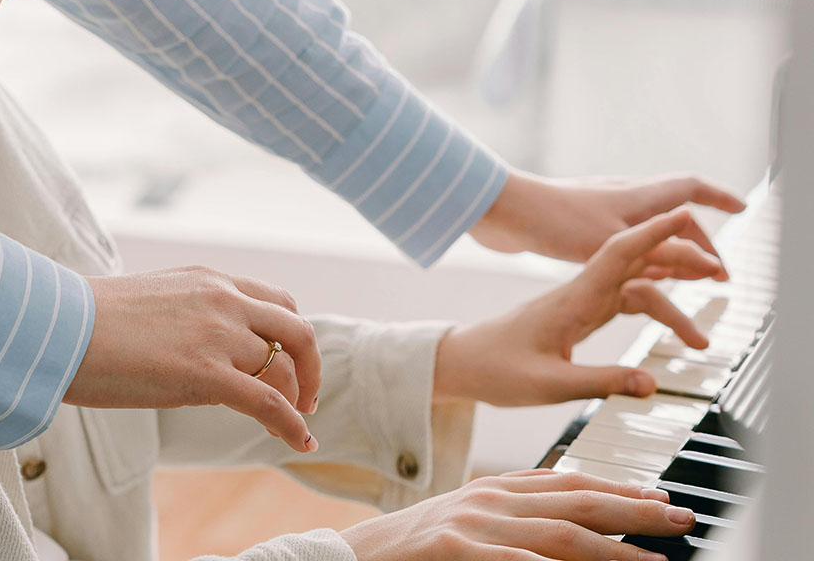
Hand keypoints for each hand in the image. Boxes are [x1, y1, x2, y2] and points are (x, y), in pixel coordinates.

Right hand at [66, 267, 320, 452]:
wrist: (54, 328)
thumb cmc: (86, 322)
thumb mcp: (152, 302)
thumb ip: (187, 316)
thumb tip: (197, 349)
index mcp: (210, 282)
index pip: (276, 303)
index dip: (291, 337)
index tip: (289, 363)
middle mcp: (224, 301)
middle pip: (295, 331)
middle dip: (310, 367)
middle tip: (306, 397)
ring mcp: (218, 335)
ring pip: (284, 369)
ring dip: (297, 401)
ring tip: (294, 425)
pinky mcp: (206, 373)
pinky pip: (269, 402)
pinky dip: (293, 425)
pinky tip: (301, 443)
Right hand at [341, 469, 692, 560]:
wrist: (357, 552)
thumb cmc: (416, 544)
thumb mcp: (470, 517)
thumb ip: (516, 511)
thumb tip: (569, 517)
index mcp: (496, 487)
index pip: (570, 482)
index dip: (619, 488)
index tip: (658, 497)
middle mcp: (491, 499)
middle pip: (575, 501)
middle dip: (634, 509)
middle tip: (679, 517)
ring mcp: (472, 523)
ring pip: (557, 533)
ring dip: (612, 549)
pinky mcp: (452, 548)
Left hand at [436, 209, 711, 404]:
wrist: (462, 362)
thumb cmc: (496, 369)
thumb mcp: (548, 385)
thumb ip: (600, 382)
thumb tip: (650, 384)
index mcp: (572, 301)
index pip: (618, 254)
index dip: (654, 232)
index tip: (687, 213)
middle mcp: (578, 294)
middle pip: (637, 266)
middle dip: (679, 264)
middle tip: (721, 273)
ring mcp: (578, 303)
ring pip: (633, 288)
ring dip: (669, 301)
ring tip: (701, 339)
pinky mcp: (575, 315)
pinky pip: (620, 302)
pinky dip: (648, 308)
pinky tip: (667, 322)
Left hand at [469, 170, 745, 279]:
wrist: (497, 212)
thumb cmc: (550, 224)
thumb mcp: (609, 254)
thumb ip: (656, 264)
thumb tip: (691, 291)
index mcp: (635, 201)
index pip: (690, 191)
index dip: (720, 199)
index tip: (743, 209)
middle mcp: (620, 200)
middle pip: (671, 218)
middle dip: (698, 244)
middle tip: (714, 274)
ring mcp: (596, 212)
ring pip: (644, 232)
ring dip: (666, 252)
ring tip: (679, 279)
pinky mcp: (573, 226)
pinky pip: (618, 242)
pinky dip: (636, 258)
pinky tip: (629, 276)